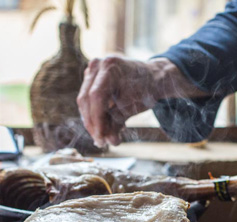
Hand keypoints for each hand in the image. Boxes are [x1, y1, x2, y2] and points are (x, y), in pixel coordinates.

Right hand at [77, 56, 206, 146]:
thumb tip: (108, 141)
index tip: (101, 138)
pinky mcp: (91, 77)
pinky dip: (95, 114)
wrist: (152, 78)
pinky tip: (104, 126)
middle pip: (87, 99)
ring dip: (92, 121)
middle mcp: (98, 64)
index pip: (96, 96)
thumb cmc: (145, 91)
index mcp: (110, 67)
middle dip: (93, 124)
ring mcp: (93, 69)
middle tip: (101, 142)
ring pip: (85, 100)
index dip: (97, 120)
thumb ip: (117, 124)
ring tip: (103, 137)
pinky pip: (88, 98)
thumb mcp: (133, 108)